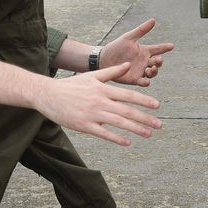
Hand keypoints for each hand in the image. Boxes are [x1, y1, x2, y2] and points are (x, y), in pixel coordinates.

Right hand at [36, 63, 161, 145]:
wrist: (48, 94)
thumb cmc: (71, 85)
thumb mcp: (92, 76)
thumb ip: (112, 72)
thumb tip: (129, 65)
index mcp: (103, 88)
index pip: (128, 95)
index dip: (144, 100)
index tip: (157, 106)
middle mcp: (100, 101)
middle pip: (127, 110)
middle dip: (145, 118)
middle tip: (159, 125)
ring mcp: (92, 114)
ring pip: (118, 122)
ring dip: (135, 129)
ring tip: (148, 134)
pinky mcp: (84, 125)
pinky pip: (103, 133)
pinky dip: (116, 138)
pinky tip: (127, 142)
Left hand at [100, 19, 173, 86]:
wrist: (103, 59)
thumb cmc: (116, 47)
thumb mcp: (129, 38)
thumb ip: (141, 30)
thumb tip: (153, 20)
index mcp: (144, 51)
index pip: (158, 49)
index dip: (165, 47)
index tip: (171, 45)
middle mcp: (144, 61)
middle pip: (157, 62)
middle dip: (160, 62)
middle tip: (158, 59)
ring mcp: (140, 71)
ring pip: (153, 73)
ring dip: (155, 71)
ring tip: (152, 68)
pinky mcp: (135, 79)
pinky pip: (144, 82)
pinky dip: (146, 82)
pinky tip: (146, 80)